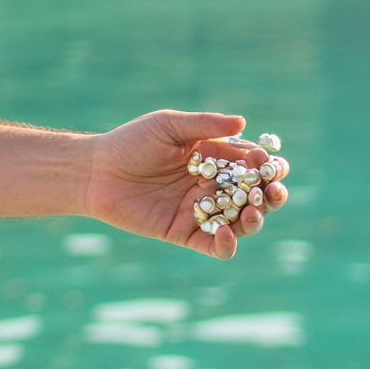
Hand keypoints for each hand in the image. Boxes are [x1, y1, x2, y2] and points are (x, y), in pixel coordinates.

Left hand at [84, 110, 290, 259]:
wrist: (95, 171)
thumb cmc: (130, 142)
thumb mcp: (168, 126)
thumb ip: (204, 125)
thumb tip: (243, 123)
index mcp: (215, 158)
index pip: (253, 165)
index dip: (268, 166)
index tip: (267, 164)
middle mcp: (213, 186)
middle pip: (256, 196)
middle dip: (272, 194)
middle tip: (273, 190)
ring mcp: (202, 211)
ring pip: (243, 222)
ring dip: (257, 218)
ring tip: (254, 209)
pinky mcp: (185, 232)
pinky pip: (215, 245)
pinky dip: (227, 244)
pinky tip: (227, 232)